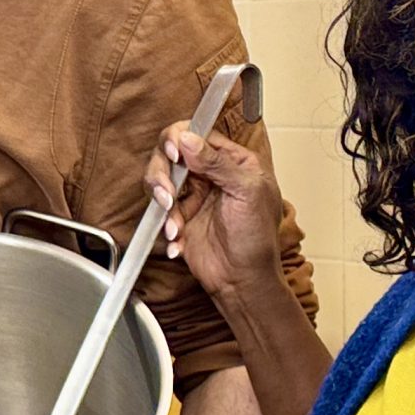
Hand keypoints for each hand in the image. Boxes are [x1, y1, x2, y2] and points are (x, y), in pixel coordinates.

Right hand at [144, 123, 284, 306]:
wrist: (243, 280)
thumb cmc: (257, 239)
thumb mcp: (247, 192)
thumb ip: (218, 162)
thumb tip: (188, 138)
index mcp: (232, 161)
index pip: (198, 134)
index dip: (180, 138)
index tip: (175, 153)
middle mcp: (209, 174)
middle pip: (170, 153)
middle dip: (163, 173)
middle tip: (168, 193)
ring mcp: (191, 195)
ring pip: (159, 180)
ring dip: (162, 202)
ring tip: (175, 224)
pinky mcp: (177, 216)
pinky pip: (158, 211)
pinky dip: (164, 226)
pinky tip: (178, 240)